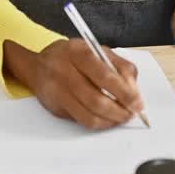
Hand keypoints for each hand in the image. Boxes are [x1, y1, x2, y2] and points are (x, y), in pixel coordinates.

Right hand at [4, 39, 142, 128]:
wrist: (37, 67)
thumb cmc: (72, 57)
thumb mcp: (96, 50)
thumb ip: (118, 65)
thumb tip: (133, 90)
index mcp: (78, 53)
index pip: (105, 75)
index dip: (124, 92)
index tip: (138, 102)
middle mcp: (65, 72)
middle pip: (96, 99)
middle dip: (120, 110)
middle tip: (132, 113)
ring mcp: (58, 92)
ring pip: (89, 115)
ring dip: (111, 120)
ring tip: (122, 117)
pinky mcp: (56, 108)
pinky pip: (82, 121)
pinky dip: (100, 123)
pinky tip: (108, 119)